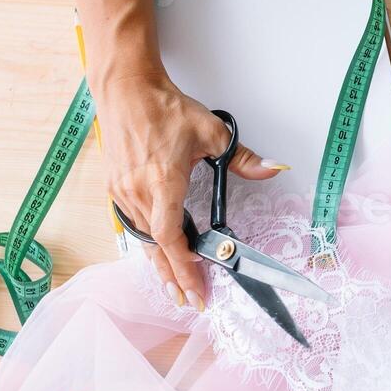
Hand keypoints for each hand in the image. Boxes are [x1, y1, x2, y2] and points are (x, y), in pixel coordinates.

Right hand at [96, 70, 285, 308]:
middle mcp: (138, 191)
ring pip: (144, 239)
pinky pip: (134, 225)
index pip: (172, 236)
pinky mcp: (116, 188)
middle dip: (174, 277)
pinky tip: (157, 256)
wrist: (126, 89)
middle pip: (157, 247)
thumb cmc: (165, 108)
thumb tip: (274, 168)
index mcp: (162, 180)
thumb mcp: (212, 131)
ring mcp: (123, 191)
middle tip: (189, 301)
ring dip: (159, 264)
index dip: (184, 265)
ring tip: (174, 288)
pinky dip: (148, 244)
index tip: (197, 283)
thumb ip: (243, 156)